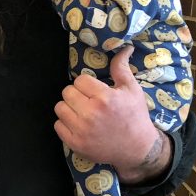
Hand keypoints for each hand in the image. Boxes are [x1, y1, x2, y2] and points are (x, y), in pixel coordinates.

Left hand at [54, 46, 170, 183]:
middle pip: (67, 92)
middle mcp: (91, 114)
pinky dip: (65, 124)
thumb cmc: (135, 116)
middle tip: (88, 101)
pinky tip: (78, 125)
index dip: (87, 84)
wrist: (138, 149)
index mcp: (105, 98)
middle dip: (76, 95)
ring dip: (69, 108)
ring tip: (82, 112)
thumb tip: (124, 47)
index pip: (79, 80)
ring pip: (59, 108)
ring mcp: (81, 130)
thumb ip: (121, 68)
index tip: (95, 91)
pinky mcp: (75, 143)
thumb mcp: (132, 90)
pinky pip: (57, 125)